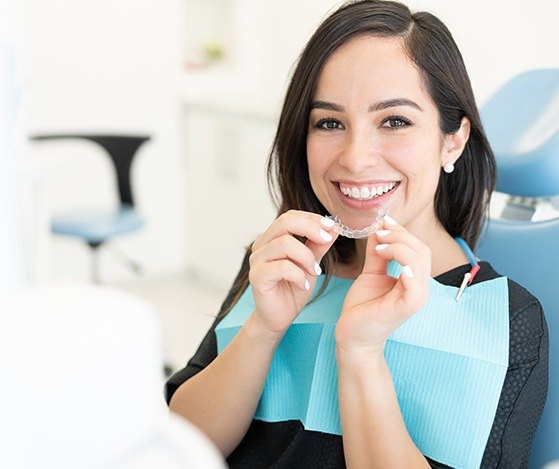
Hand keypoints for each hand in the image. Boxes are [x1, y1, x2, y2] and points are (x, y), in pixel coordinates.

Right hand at [249, 210, 337, 335]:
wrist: (279, 317)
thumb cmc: (292, 289)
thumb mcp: (310, 264)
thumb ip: (319, 246)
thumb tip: (334, 227)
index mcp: (272, 238)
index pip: (290, 216)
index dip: (312, 219)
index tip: (332, 227)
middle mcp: (261, 245)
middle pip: (284, 222)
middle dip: (310, 228)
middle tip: (327, 240)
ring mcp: (257, 260)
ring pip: (285, 244)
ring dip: (307, 257)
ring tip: (314, 272)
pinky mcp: (257, 276)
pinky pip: (282, 267)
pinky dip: (299, 275)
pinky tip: (304, 285)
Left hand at [335, 216, 430, 353]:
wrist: (353, 335)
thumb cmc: (363, 307)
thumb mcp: (371, 273)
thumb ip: (378, 253)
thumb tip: (379, 228)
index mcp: (413, 279)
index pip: (418, 247)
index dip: (402, 232)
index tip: (383, 222)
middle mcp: (419, 287)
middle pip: (422, 251)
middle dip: (400, 236)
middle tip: (379, 233)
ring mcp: (414, 298)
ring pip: (419, 263)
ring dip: (399, 248)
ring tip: (379, 247)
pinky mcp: (405, 308)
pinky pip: (415, 288)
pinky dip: (408, 272)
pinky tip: (394, 262)